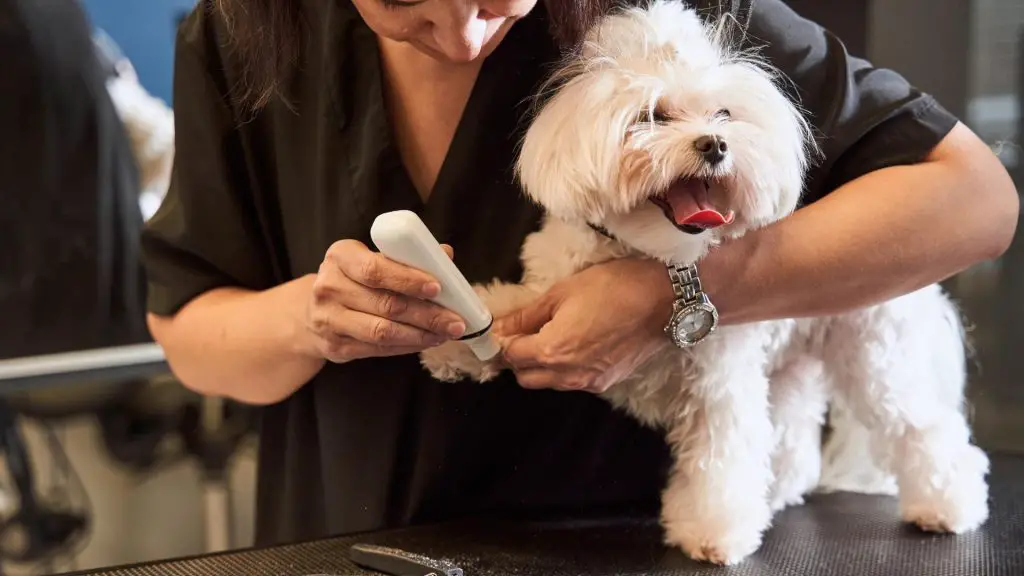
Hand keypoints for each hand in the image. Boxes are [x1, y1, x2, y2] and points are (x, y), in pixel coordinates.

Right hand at [305, 239, 467, 362]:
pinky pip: (379, 349)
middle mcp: (329, 287)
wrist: (312, 311)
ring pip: (383, 331)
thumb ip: (404, 257)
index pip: (375, 269)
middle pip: (386, 304)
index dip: (408, 279)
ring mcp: (329, 319)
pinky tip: (427, 341)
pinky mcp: (336, 346)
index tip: (438, 288)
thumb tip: (445, 254)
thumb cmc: (352, 281)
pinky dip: (408, 346)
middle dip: (427, 314)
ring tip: (446, 333)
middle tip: (455, 320)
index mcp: (340, 256)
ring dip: (421, 334)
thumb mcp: (370, 259)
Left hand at [495, 258, 674, 391]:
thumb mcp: (562, 292)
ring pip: (548, 383)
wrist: (664, 301)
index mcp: (551, 350)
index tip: (504, 327)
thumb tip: (497, 327)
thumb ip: (526, 315)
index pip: (510, 355)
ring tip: (554, 335)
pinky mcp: (605, 383)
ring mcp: (588, 382)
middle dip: (519, 357)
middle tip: (527, 331)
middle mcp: (567, 375)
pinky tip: (577, 344)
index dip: (502, 341)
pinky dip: (565, 368)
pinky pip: (572, 382)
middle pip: (525, 377)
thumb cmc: (613, 287)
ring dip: (542, 365)